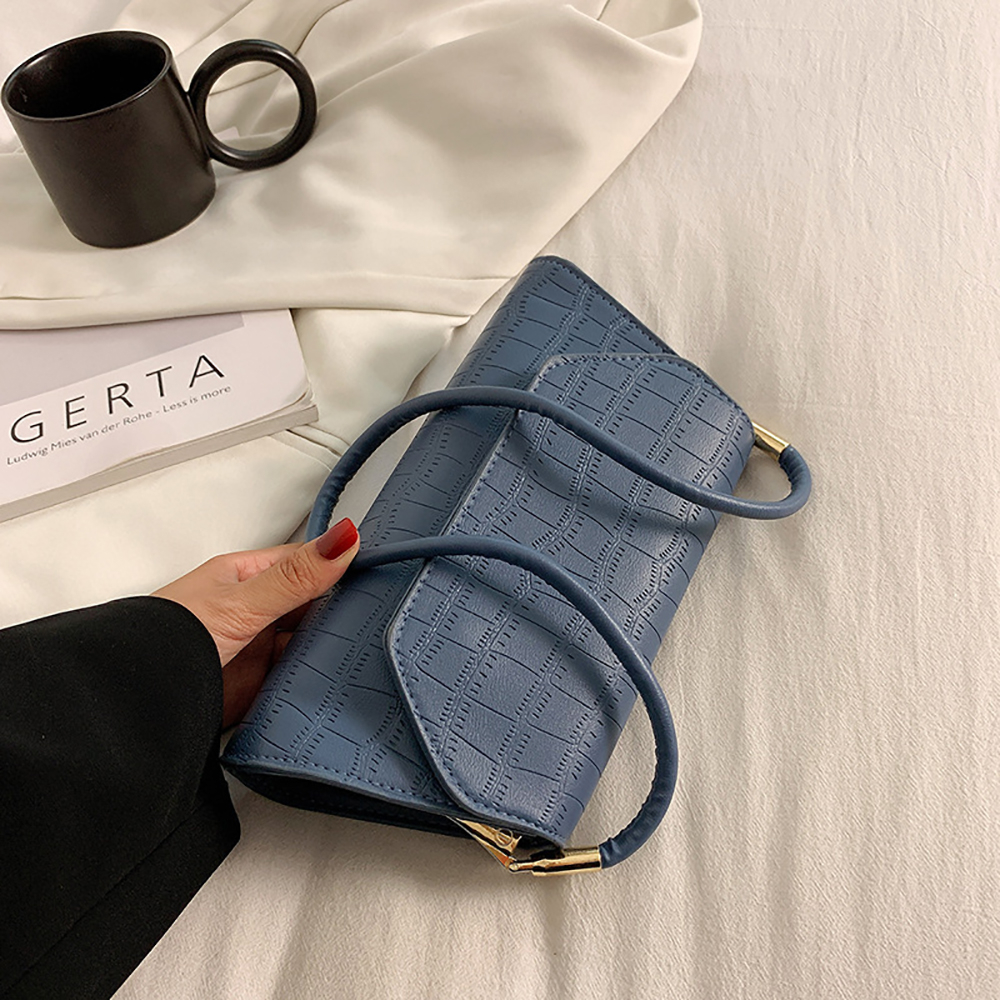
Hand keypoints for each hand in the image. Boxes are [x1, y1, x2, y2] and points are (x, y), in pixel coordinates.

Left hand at [153, 518, 359, 727]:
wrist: (136, 704)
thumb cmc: (166, 641)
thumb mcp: (242, 602)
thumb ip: (296, 577)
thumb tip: (343, 538)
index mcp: (247, 577)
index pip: (307, 562)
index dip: (342, 563)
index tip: (380, 567)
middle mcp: (254, 611)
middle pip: (313, 605)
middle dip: (342, 609)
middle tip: (384, 610)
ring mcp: (258, 650)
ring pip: (310, 643)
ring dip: (331, 647)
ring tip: (370, 645)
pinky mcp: (260, 688)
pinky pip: (300, 680)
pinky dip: (319, 680)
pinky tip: (341, 678)